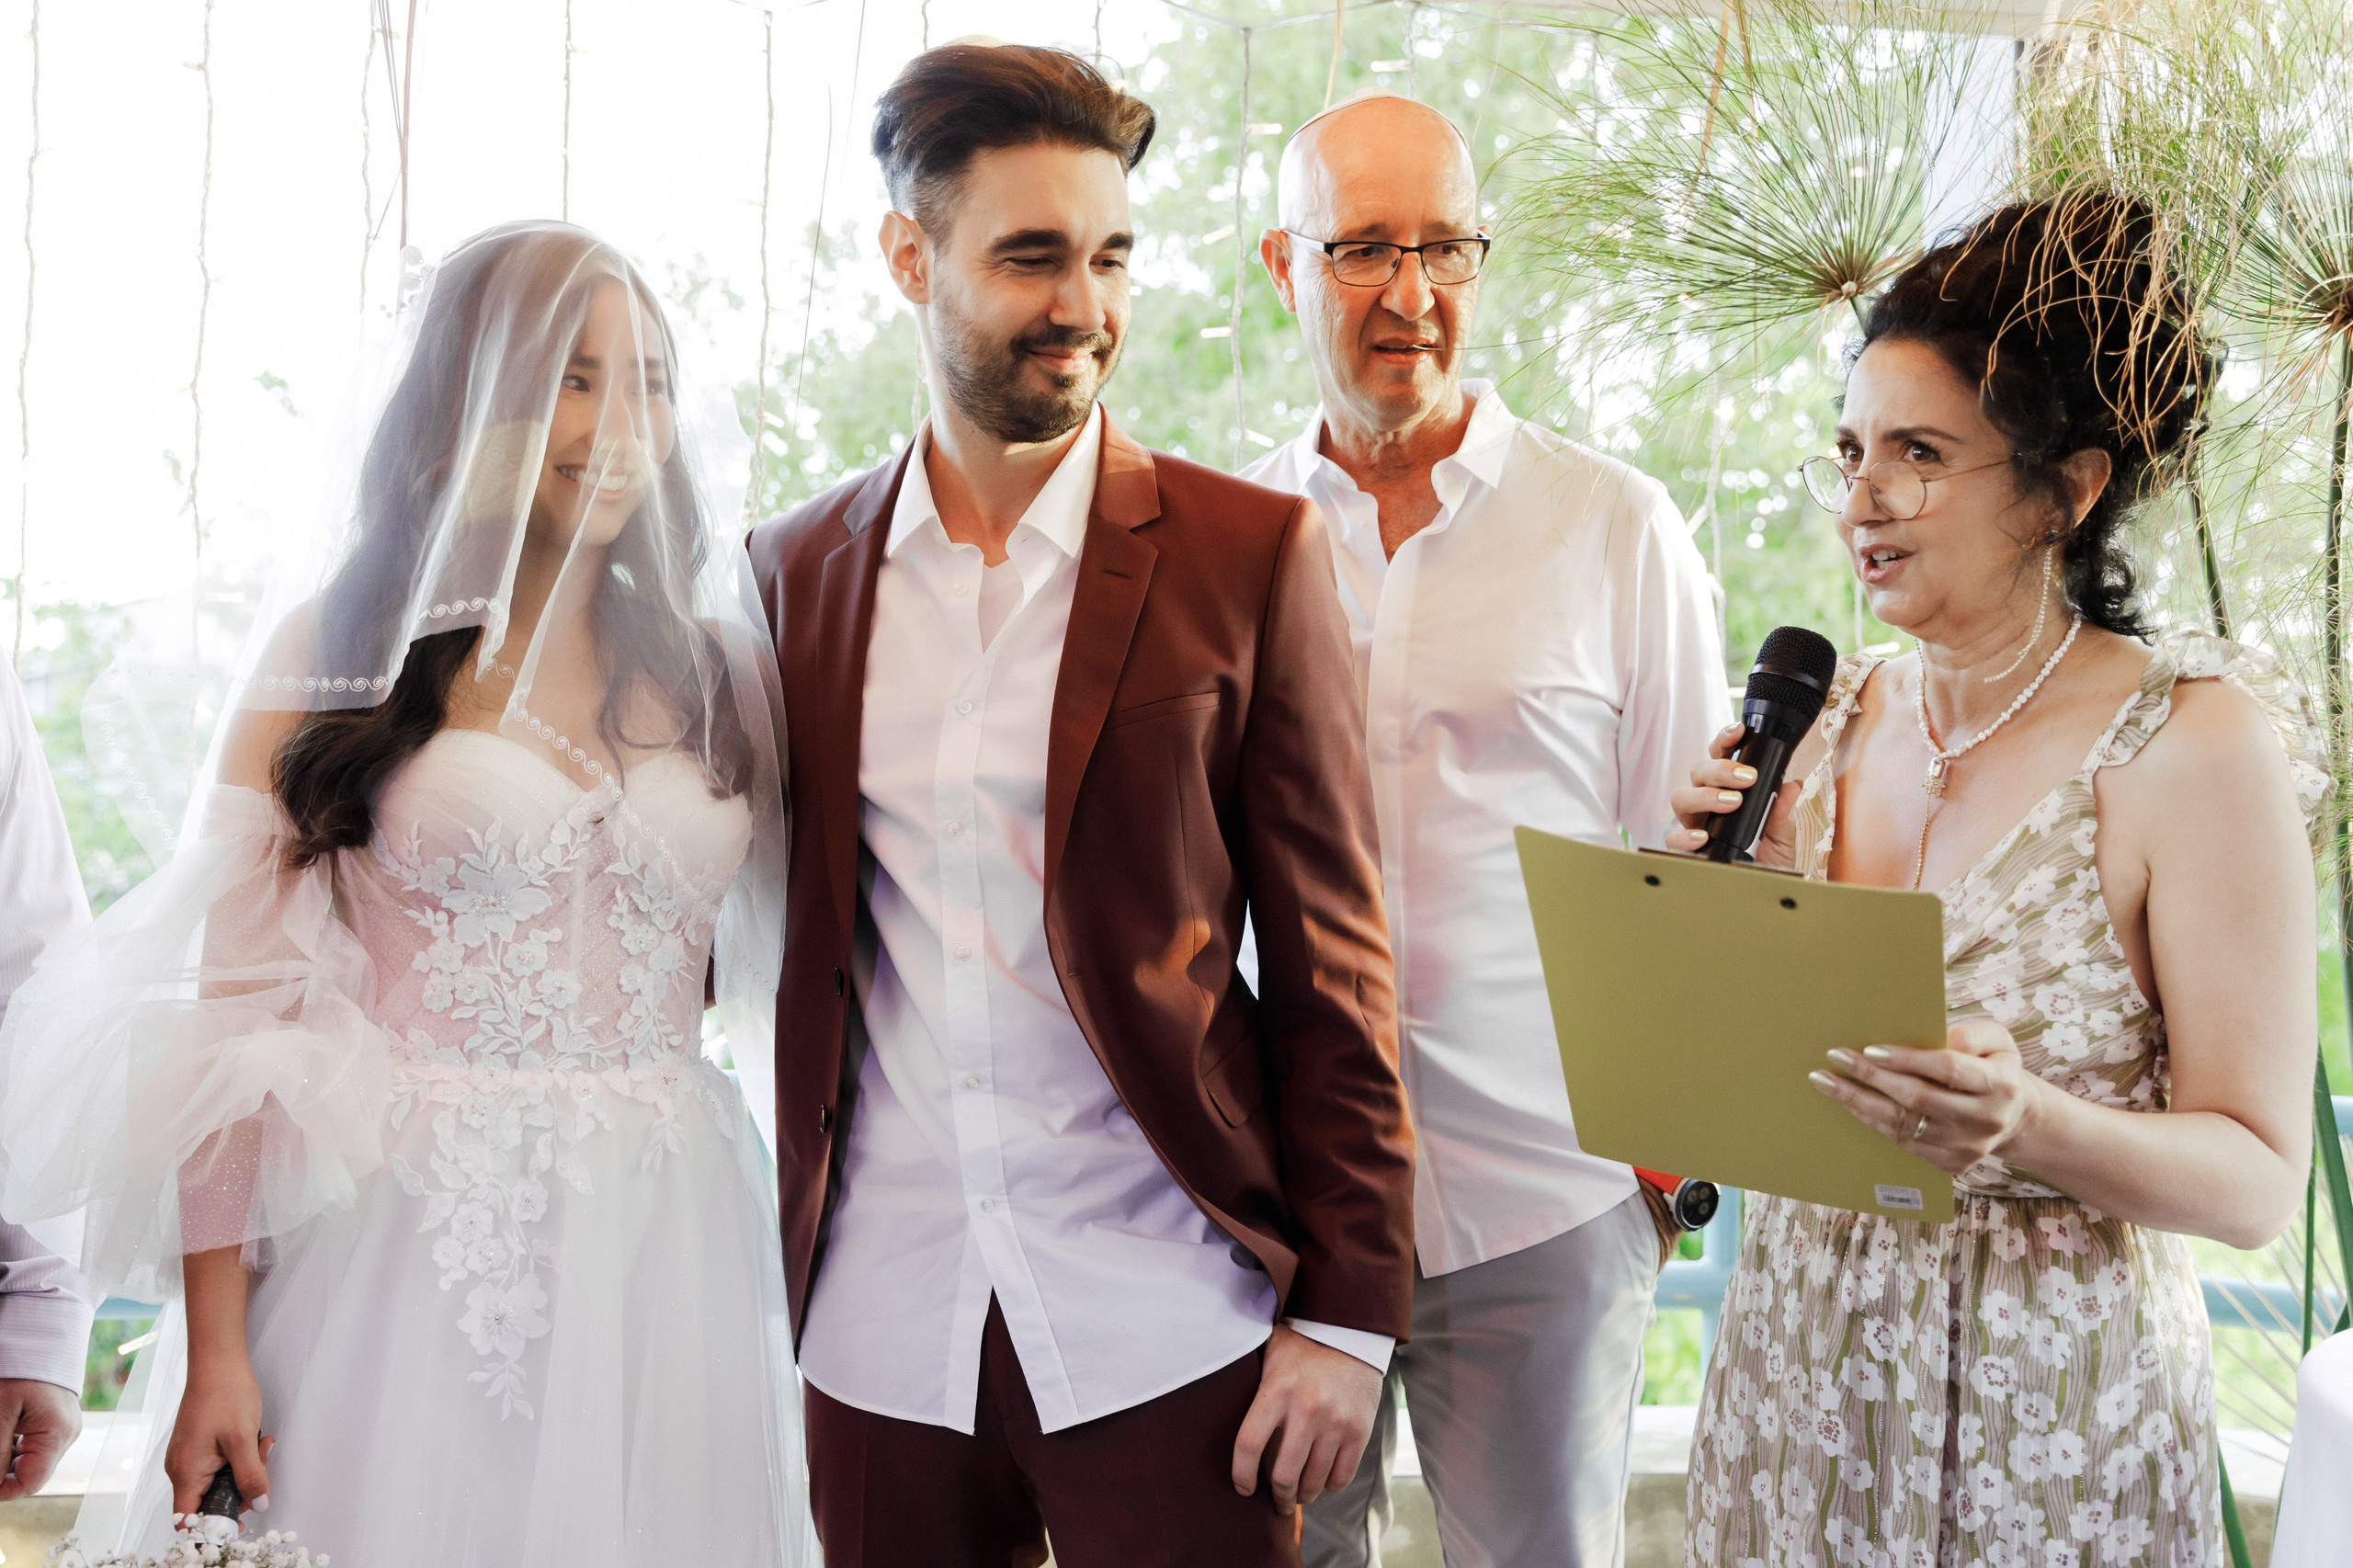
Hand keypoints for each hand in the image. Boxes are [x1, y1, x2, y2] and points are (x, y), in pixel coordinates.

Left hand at [0, 1379, 81, 1499]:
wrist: (42, 1336)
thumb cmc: (21, 1370)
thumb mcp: (0, 1412)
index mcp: (57, 1434)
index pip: (30, 1483)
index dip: (1, 1490)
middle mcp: (68, 1434)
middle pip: (31, 1472)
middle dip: (2, 1470)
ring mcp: (67, 1427)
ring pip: (32, 1459)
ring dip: (7, 1457)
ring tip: (0, 1431)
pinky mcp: (60, 1420)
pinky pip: (36, 1444)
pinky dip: (15, 1444)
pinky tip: (5, 1428)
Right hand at [165, 1353, 271, 1518]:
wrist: (218, 1361)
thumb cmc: (225, 1395)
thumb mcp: (244, 1440)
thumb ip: (251, 1476)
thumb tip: (260, 1505)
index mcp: (185, 1472)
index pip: (188, 1519)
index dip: (212, 1527)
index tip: (239, 1522)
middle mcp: (181, 1468)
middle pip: (209, 1500)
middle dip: (241, 1489)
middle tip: (261, 1468)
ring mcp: (189, 1456)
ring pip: (219, 1480)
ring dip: (245, 1469)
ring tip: (262, 1446)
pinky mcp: (199, 1445)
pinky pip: (220, 1463)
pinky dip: (240, 1456)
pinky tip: (255, 1439)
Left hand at [1230, 1325, 1382, 1516]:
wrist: (1351, 1333)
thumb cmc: (1302, 1346)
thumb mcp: (1270, 1354)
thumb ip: (1251, 1382)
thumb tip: (1217, 1399)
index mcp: (1276, 1391)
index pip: (1248, 1445)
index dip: (1241, 1475)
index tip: (1243, 1487)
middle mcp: (1306, 1409)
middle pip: (1283, 1475)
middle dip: (1278, 1497)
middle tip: (1277, 1501)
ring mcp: (1335, 1422)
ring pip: (1313, 1482)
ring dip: (1303, 1496)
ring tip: (1299, 1495)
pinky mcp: (1359, 1430)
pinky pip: (1341, 1476)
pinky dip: (1330, 1486)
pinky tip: (1323, 1481)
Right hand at [1667, 723, 1800, 868]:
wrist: (1764, 893)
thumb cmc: (1770, 861)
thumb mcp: (1784, 835)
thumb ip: (1782, 811)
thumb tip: (1788, 786)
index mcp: (1729, 791)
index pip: (1720, 758)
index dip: (1726, 741)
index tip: (1740, 731)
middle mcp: (1707, 804)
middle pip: (1698, 772)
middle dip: (1720, 770)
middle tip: (1746, 778)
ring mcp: (1693, 825)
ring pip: (1681, 797)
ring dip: (1705, 796)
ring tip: (1730, 803)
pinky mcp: (1686, 851)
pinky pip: (1673, 838)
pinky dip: (1686, 835)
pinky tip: (1703, 836)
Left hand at [1810, 1021, 2036, 1175]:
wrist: (2014, 1117)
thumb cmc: (1995, 1067)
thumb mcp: (1997, 1041)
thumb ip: (1972, 1034)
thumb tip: (1938, 1035)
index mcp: (2000, 1085)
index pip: (1947, 1069)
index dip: (1908, 1059)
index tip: (1871, 1049)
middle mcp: (1985, 1120)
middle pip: (1918, 1098)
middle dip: (1871, 1076)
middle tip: (1836, 1057)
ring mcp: (1966, 1147)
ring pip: (1904, 1124)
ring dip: (1859, 1102)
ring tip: (1826, 1081)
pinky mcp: (1950, 1163)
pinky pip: (1902, 1142)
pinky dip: (1871, 1121)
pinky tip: (1849, 1103)